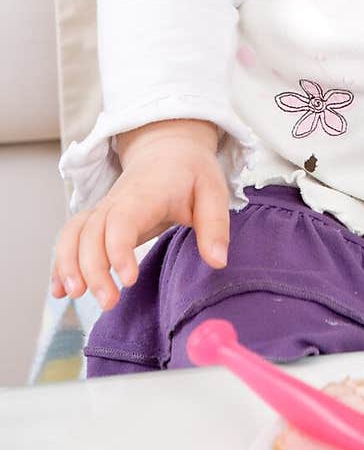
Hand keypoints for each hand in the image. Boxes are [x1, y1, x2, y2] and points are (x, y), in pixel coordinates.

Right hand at [51, 119, 228, 312]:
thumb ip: (215, 226)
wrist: (169, 148)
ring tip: (75, 296)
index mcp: (146, 194)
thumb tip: (218, 262)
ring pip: (74, 233)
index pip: (122, 220)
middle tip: (108, 301)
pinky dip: (61, 262)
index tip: (128, 278)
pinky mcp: (97, 218)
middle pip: (91, 232)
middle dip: (92, 269)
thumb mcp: (213, 192)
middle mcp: (117, 200)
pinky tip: (59, 290)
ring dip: (69, 265)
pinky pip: (70, 237)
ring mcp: (103, 208)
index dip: (118, 249)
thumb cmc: (191, 172)